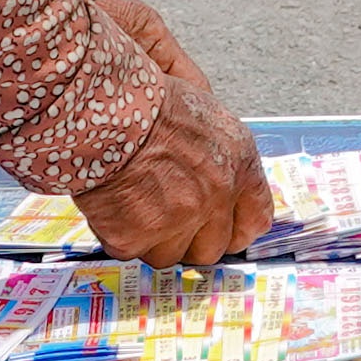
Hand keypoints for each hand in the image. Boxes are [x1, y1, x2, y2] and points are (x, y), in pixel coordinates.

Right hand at [71, 0, 270, 266]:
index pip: (255, 220)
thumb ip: (225, 160)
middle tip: (166, 217)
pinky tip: (114, 203)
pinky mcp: (137, 236)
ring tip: (135, 203)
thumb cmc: (150, 104)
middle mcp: (216, 198)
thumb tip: (227, 193)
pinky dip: (119, 233)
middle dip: (190, 239)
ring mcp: (178, 220)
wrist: (105, 106)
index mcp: (240, 167)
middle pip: (211, 249)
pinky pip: (131, 251)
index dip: (234, 230)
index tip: (221, 231)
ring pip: (169, 256)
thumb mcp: (209, 118)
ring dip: (152, 239)